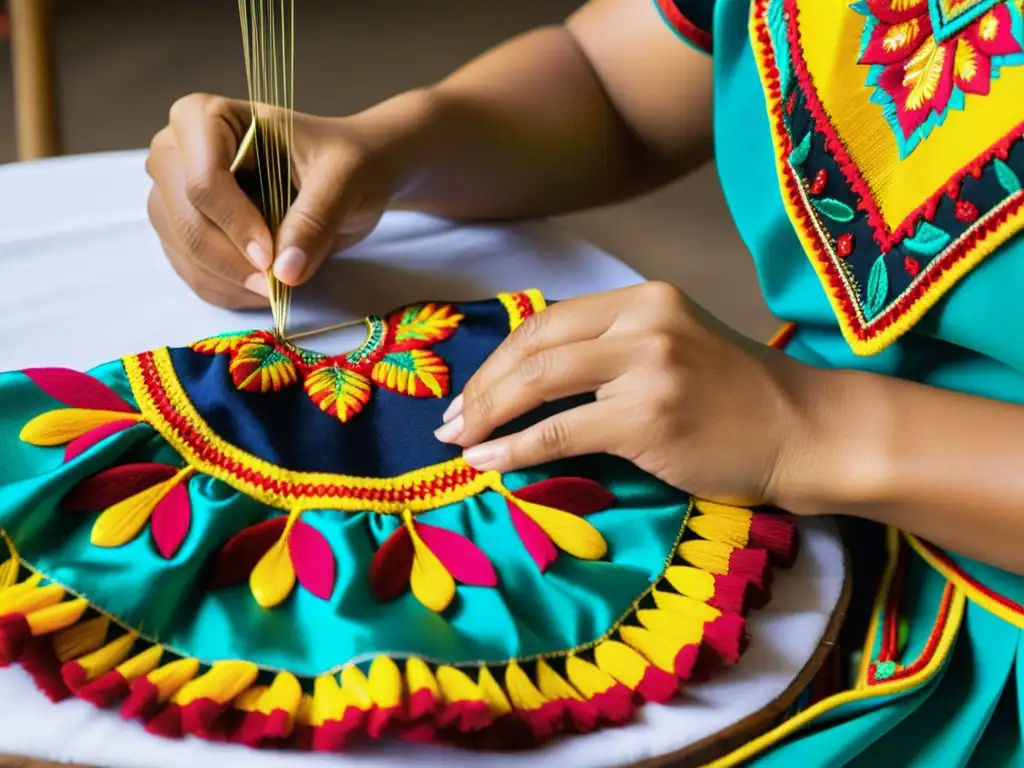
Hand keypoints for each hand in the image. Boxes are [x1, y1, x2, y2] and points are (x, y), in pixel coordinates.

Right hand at [144, 93, 404, 307]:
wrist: (346, 174)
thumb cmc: (344, 161)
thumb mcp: (344, 179)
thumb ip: (314, 220)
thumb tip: (284, 272)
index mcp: (206, 118)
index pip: (203, 181)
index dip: (235, 224)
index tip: (271, 257)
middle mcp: (176, 152)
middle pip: (186, 220)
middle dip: (232, 261)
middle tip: (276, 284)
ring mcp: (173, 194)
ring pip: (184, 252)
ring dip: (230, 281)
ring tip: (276, 287)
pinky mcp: (183, 232)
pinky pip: (193, 272)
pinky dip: (227, 290)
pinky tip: (263, 290)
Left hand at [435, 282, 812, 507]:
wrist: (806, 431)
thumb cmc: (738, 397)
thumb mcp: (672, 349)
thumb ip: (611, 352)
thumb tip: (531, 380)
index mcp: (644, 300)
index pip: (548, 322)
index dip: (499, 359)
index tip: (472, 392)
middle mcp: (644, 321)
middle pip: (534, 347)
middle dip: (482, 387)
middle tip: (452, 422)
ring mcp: (648, 367)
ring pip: (538, 384)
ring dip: (486, 414)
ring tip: (459, 442)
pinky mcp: (648, 418)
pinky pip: (559, 433)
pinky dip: (513, 449)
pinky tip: (486, 462)